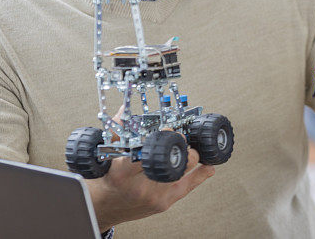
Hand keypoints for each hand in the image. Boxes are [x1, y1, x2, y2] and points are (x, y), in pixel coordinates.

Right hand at [87, 106, 214, 231]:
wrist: (106, 207)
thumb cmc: (107, 178)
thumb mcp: (107, 153)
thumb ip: (117, 128)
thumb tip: (125, 107)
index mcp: (124, 172)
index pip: (148, 153)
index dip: (163, 139)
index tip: (169, 129)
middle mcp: (141, 186)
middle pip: (173, 162)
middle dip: (182, 146)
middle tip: (183, 136)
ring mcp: (156, 196)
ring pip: (185, 172)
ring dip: (193, 156)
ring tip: (193, 146)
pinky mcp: (165, 203)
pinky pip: (188, 187)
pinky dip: (201, 174)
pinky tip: (208, 166)